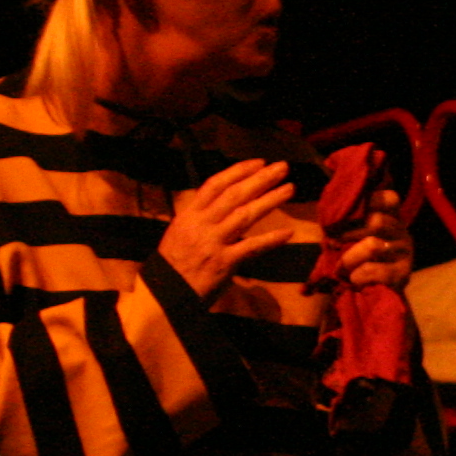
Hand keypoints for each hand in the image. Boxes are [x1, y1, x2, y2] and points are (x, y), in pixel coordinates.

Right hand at [160, 157, 301, 296]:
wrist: (164, 294)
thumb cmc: (175, 264)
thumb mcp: (181, 232)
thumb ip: (202, 217)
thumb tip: (223, 202)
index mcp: (190, 215)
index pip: (215, 185)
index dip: (238, 171)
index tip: (259, 162)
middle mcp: (201, 224)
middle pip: (234, 195)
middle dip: (260, 179)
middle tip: (282, 167)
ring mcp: (213, 243)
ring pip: (245, 215)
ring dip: (270, 200)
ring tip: (290, 189)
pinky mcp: (224, 263)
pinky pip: (251, 247)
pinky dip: (271, 239)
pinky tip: (288, 233)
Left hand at [336, 191, 413, 291]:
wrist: (376, 296)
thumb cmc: (359, 261)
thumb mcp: (353, 238)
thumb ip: (346, 225)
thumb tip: (328, 220)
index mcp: (390, 219)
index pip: (389, 199)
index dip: (371, 201)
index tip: (348, 214)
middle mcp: (402, 233)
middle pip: (377, 221)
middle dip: (348, 233)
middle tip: (333, 243)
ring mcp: (404, 253)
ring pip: (373, 246)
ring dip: (349, 259)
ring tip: (341, 269)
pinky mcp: (402, 275)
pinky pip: (375, 271)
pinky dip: (358, 276)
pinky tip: (354, 281)